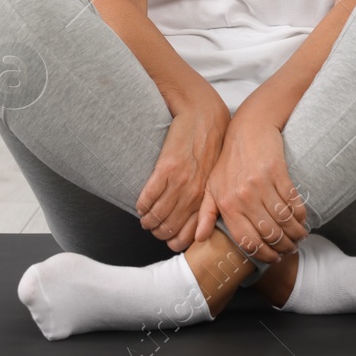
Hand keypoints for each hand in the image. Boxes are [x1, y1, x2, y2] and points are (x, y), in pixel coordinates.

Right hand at [136, 96, 227, 250]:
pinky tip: (140, 205)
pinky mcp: (166, 168)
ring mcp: (179, 182)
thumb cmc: (211, 144)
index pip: (188, 234)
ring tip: (143, 218)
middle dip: (157, 232)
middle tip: (151, 228)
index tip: (167, 238)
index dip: (174, 241)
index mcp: (206, 197)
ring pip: (157, 214)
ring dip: (147, 220)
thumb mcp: (215, 177)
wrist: (203, 114)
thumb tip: (200, 228)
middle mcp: (193, 194)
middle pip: (169, 227)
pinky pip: (148, 196)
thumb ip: (207, 201)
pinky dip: (142, 204)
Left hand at [195, 113, 308, 263]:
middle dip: (283, 246)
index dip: (263, 254)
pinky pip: (293, 202)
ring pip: (284, 220)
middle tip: (290, 248)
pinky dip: (300, 215)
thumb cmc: (228, 159)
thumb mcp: (211, 186)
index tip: (273, 257)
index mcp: (227, 204)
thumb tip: (199, 239)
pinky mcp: (278, 173)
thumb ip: (206, 213)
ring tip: (299, 237)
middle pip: (269, 234)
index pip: (247, 240)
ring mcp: (262, 185)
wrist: (248, 128)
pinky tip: (301, 219)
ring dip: (295, 233)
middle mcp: (244, 197)